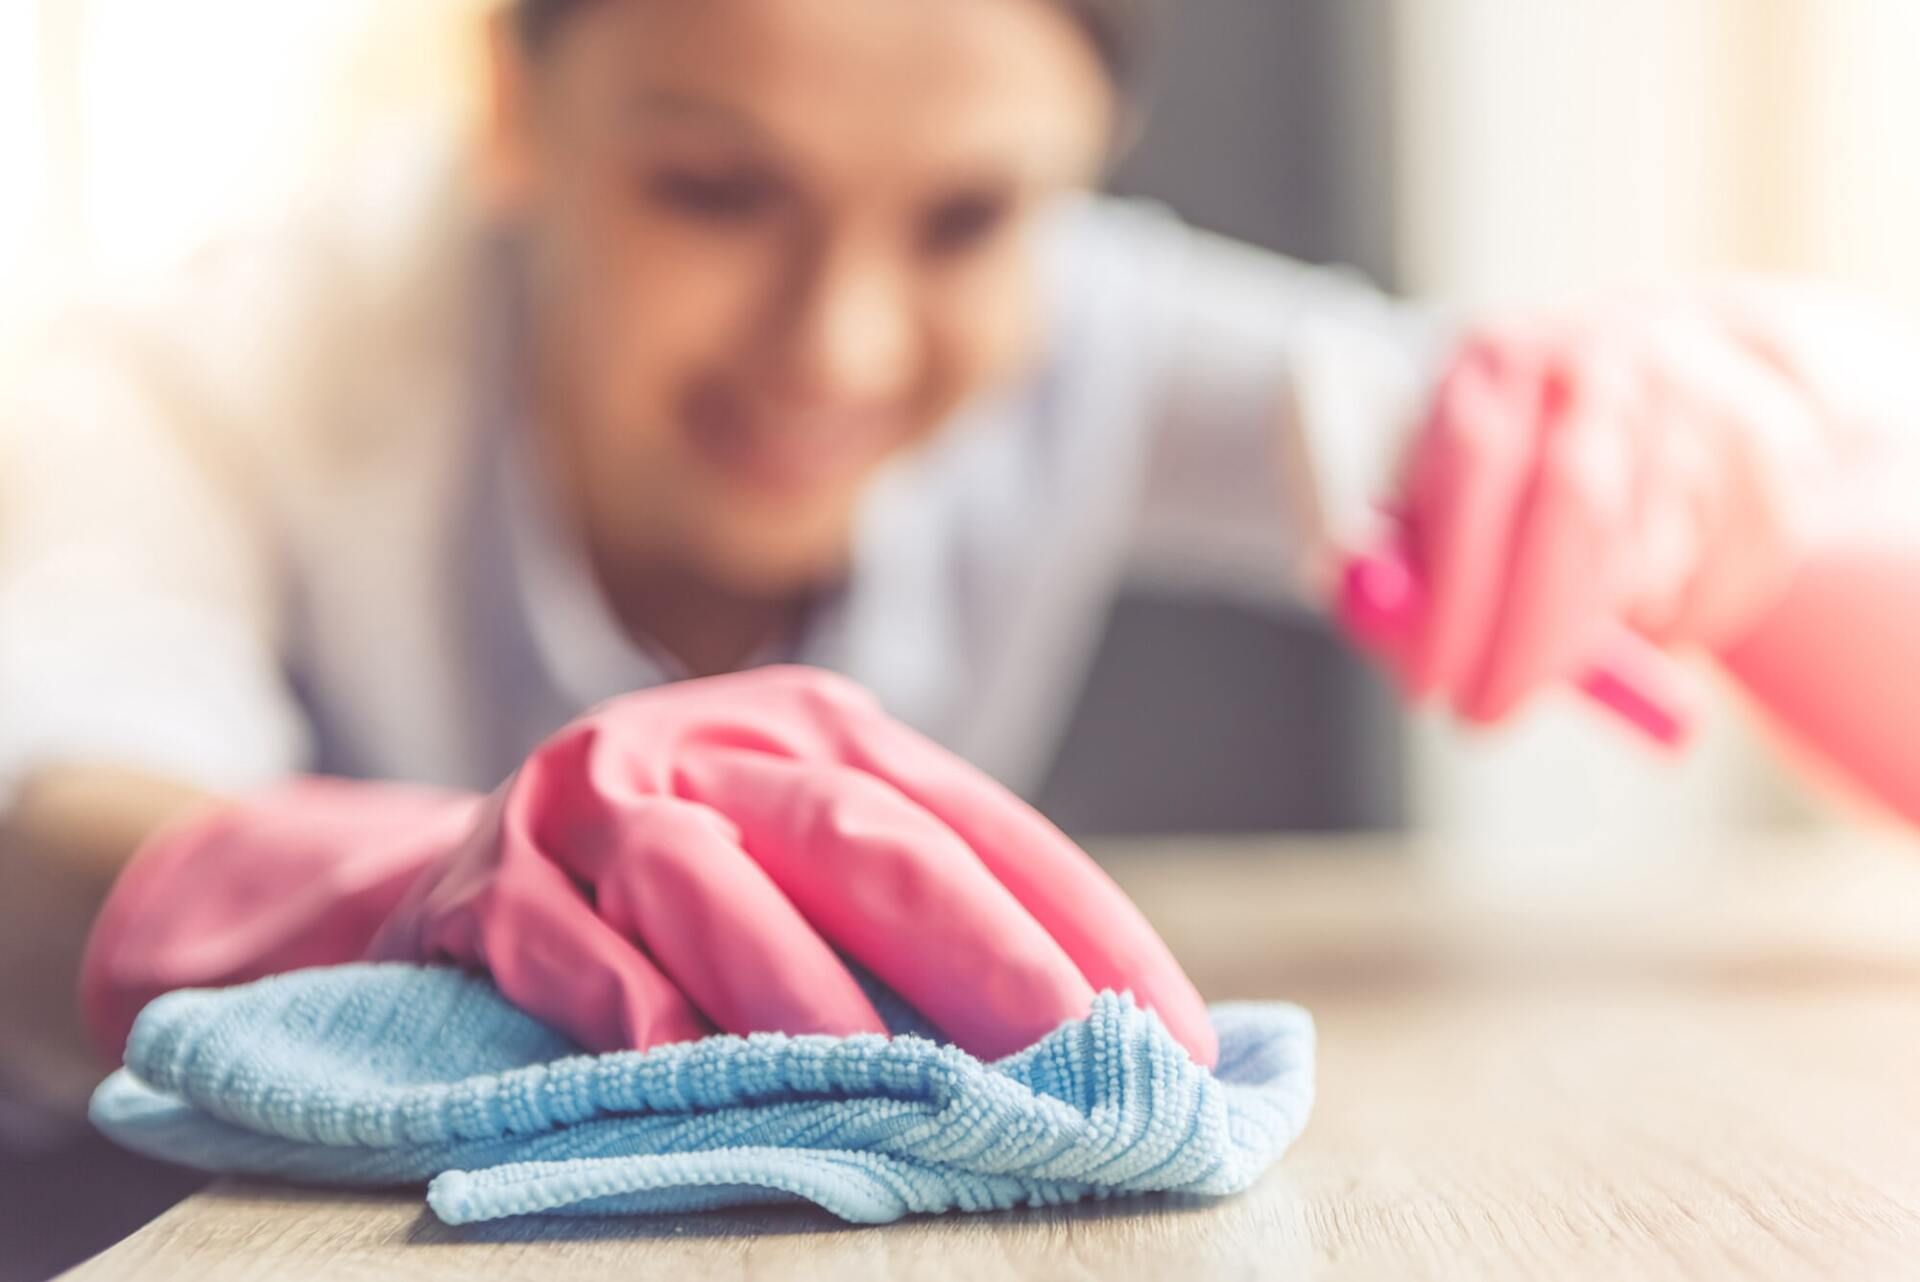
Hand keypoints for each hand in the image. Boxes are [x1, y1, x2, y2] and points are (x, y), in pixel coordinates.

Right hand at [82, 667, 1216, 1065]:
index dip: (1087, 929)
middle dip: (980, 953)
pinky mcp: (488, 878)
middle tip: (1072, 1061)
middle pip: (864, 837)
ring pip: (705, 876)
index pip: (981, 826)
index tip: (1176, 1041)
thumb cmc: (687, 884)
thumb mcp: (805, 859)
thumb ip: (922, 922)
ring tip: (881, 1083)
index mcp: (828, 732)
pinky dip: (615, 998)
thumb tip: (1111, 1041)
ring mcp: (597, 797)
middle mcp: (721, 741)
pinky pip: (556, 937)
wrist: (464, 866)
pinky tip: (671, 1059)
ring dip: (795, 984)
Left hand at [1367, 289, 1878, 724]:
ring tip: (1562, 625)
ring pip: (1646, 561)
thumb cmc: (1515, 456)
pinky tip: (1640, 590)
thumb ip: (1405, 557)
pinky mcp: (1768, 456)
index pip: (1476, 464)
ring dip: (1595, 627)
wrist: (1670, 366)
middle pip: (1575, 505)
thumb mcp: (1440, 484)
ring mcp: (1694, 400)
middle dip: (1529, 634)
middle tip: (1486, 715)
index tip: (1430, 683)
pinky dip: (1665, 621)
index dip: (1453, 586)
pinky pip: (1712, 582)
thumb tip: (1393, 633)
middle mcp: (1602, 365)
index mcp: (1499, 359)